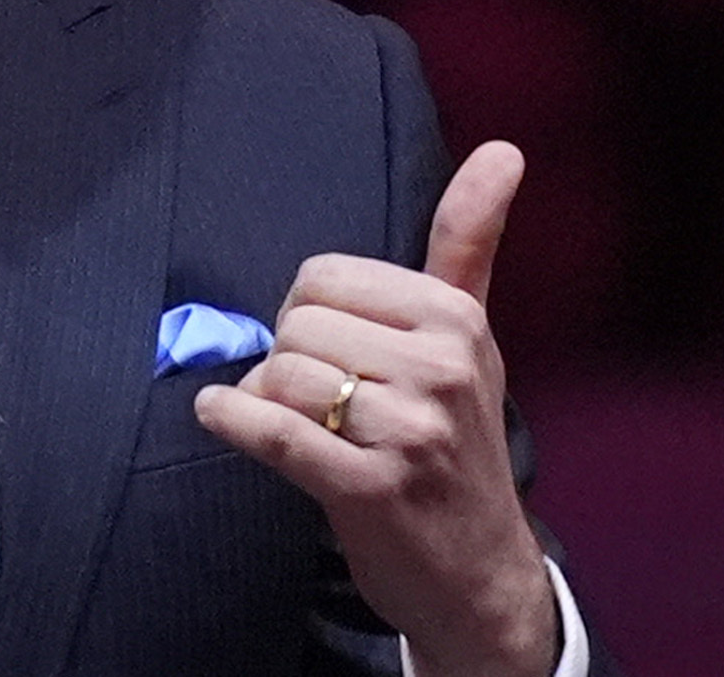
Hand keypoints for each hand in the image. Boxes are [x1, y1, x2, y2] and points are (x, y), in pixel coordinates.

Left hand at [193, 141, 558, 676]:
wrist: (480, 575)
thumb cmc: (460, 443)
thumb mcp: (471, 337)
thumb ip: (469, 239)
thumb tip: (503, 148)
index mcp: (456, 317)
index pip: (323, 274)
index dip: (308, 313)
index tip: (334, 350)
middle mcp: (442, 366)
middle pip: (296, 322)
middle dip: (287, 358)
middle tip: (319, 400)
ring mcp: (409, 429)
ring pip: (281, 373)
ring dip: (266, 399)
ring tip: (301, 427)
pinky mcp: (370, 486)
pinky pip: (270, 428)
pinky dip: (230, 418)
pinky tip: (219, 416)